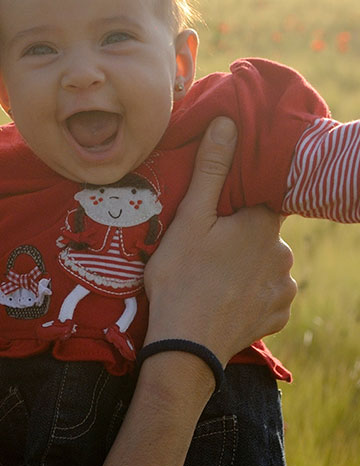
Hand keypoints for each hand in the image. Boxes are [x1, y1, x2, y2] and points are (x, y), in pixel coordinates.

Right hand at [144, 117, 295, 363]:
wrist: (186, 345)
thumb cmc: (181, 276)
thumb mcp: (188, 219)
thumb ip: (211, 170)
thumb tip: (228, 121)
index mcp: (263, 225)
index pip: (263, 199)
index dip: (241, 202)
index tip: (220, 210)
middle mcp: (283, 254)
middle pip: (262, 234)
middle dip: (240, 237)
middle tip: (203, 247)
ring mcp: (283, 289)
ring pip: (265, 266)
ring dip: (245, 268)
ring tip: (209, 277)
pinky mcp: (278, 317)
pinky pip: (266, 296)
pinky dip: (248, 295)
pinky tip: (222, 299)